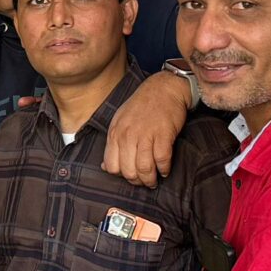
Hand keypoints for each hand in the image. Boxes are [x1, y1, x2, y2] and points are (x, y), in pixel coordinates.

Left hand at [104, 70, 194, 184]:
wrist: (164, 88)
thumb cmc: (142, 105)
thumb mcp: (120, 121)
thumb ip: (113, 143)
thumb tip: (105, 166)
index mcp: (115, 133)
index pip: (111, 166)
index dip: (121, 175)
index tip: (129, 175)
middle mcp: (128, 135)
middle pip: (128, 171)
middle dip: (137, 181)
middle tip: (144, 181)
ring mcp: (146, 135)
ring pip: (144, 169)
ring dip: (151, 180)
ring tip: (154, 180)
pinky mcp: (163, 135)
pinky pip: (162, 160)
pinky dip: (164, 169)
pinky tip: (165, 170)